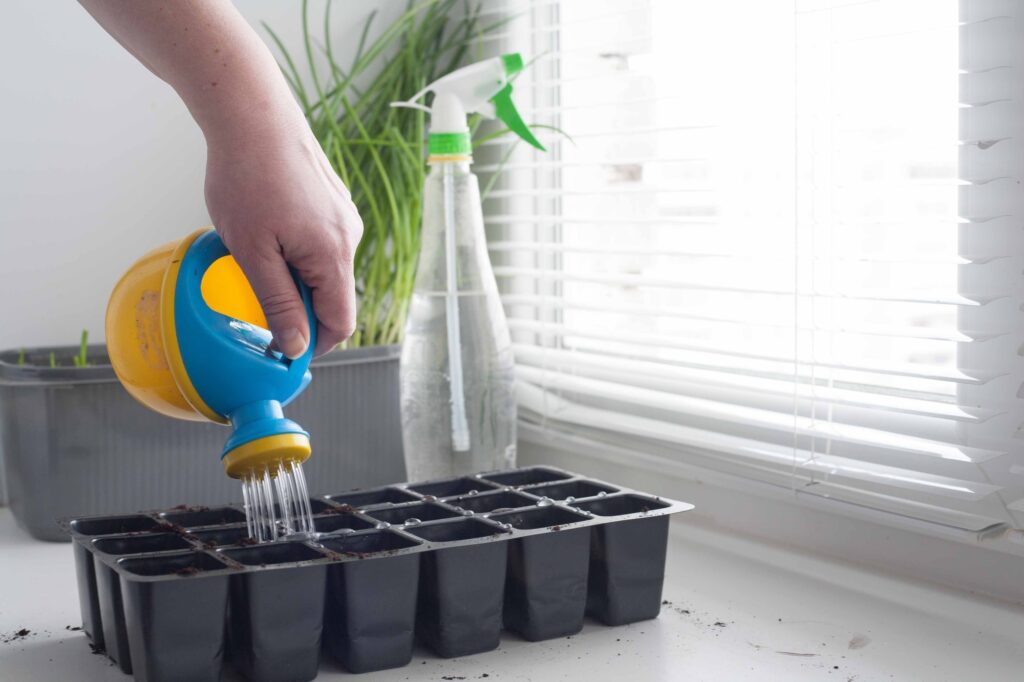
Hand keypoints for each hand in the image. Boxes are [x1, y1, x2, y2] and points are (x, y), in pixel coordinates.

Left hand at [205, 124, 362, 357]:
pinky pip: (319, 242)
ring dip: (293, 275)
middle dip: (297, 304)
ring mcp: (343, 217)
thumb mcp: (253, 252)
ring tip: (255, 250)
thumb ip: (279, 304)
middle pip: (332, 295)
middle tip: (254, 291)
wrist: (253, 114)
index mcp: (334, 255)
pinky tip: (265, 227)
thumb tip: (297, 346)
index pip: (341, 322)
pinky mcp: (332, 202)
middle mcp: (349, 236)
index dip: (314, 343)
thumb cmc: (248, 175)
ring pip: (323, 268)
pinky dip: (295, 249)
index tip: (283, 348)